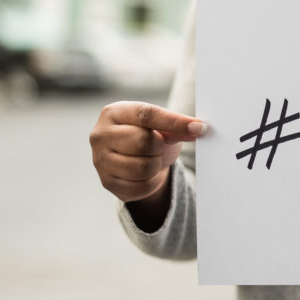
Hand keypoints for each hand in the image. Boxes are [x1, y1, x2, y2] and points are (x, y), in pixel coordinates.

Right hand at [89, 101, 205, 204]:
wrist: (136, 162)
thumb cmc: (150, 137)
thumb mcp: (162, 128)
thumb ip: (177, 127)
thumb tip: (198, 128)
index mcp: (114, 113)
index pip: (145, 114)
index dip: (174, 122)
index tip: (199, 128)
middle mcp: (100, 135)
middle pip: (143, 142)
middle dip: (158, 146)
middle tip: (157, 147)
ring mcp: (100, 160)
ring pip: (142, 167)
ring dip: (155, 165)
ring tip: (151, 159)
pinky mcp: (107, 182)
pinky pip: (141, 187)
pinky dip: (152, 182)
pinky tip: (147, 175)